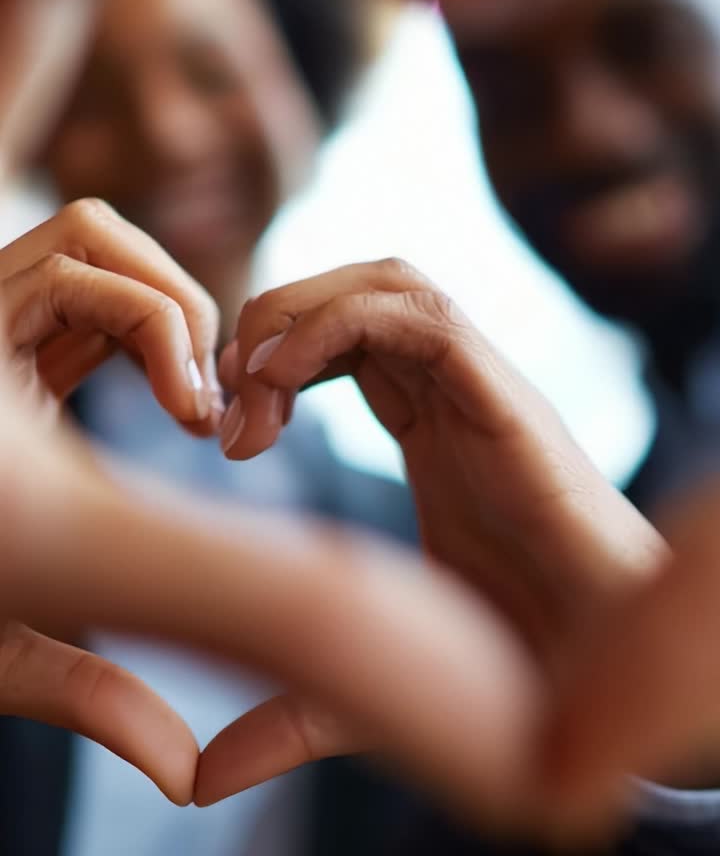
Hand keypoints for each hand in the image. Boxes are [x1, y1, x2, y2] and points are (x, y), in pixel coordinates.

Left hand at [0, 195, 223, 801]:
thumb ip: (88, 691)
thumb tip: (186, 774)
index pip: (85, 271)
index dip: (166, 326)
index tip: (200, 416)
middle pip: (93, 235)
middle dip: (172, 299)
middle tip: (199, 394)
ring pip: (86, 249)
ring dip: (153, 303)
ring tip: (181, 388)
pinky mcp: (5, 348)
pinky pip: (79, 294)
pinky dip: (131, 325)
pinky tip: (150, 398)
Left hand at [202, 258, 663, 829]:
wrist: (603, 683)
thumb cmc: (512, 671)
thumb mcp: (374, 676)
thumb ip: (296, 707)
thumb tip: (205, 778)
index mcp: (435, 427)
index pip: (348, 338)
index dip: (274, 357)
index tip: (226, 428)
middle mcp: (458, 395)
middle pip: (362, 289)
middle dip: (278, 318)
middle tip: (227, 395)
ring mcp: (483, 390)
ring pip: (389, 281)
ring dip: (300, 312)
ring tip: (251, 383)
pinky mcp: (505, 399)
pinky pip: (421, 317)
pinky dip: (337, 326)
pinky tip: (284, 384)